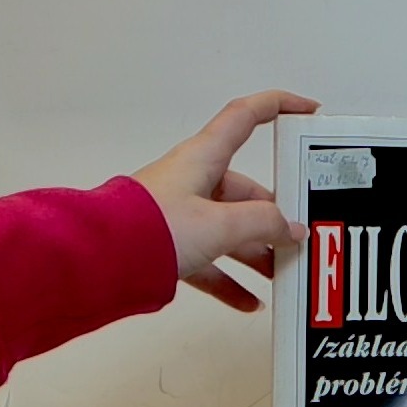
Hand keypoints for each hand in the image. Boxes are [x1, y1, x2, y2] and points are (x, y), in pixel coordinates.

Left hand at [133, 90, 319, 310]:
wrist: (98, 263)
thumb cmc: (149, 228)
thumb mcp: (221, 224)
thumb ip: (264, 224)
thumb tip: (291, 229)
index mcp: (204, 158)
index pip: (246, 117)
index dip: (279, 106)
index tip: (307, 111)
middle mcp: (193, 181)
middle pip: (247, 191)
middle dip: (276, 215)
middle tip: (301, 231)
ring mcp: (181, 215)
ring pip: (231, 230)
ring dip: (257, 252)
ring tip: (281, 271)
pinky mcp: (171, 246)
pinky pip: (211, 262)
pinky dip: (231, 280)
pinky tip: (250, 300)